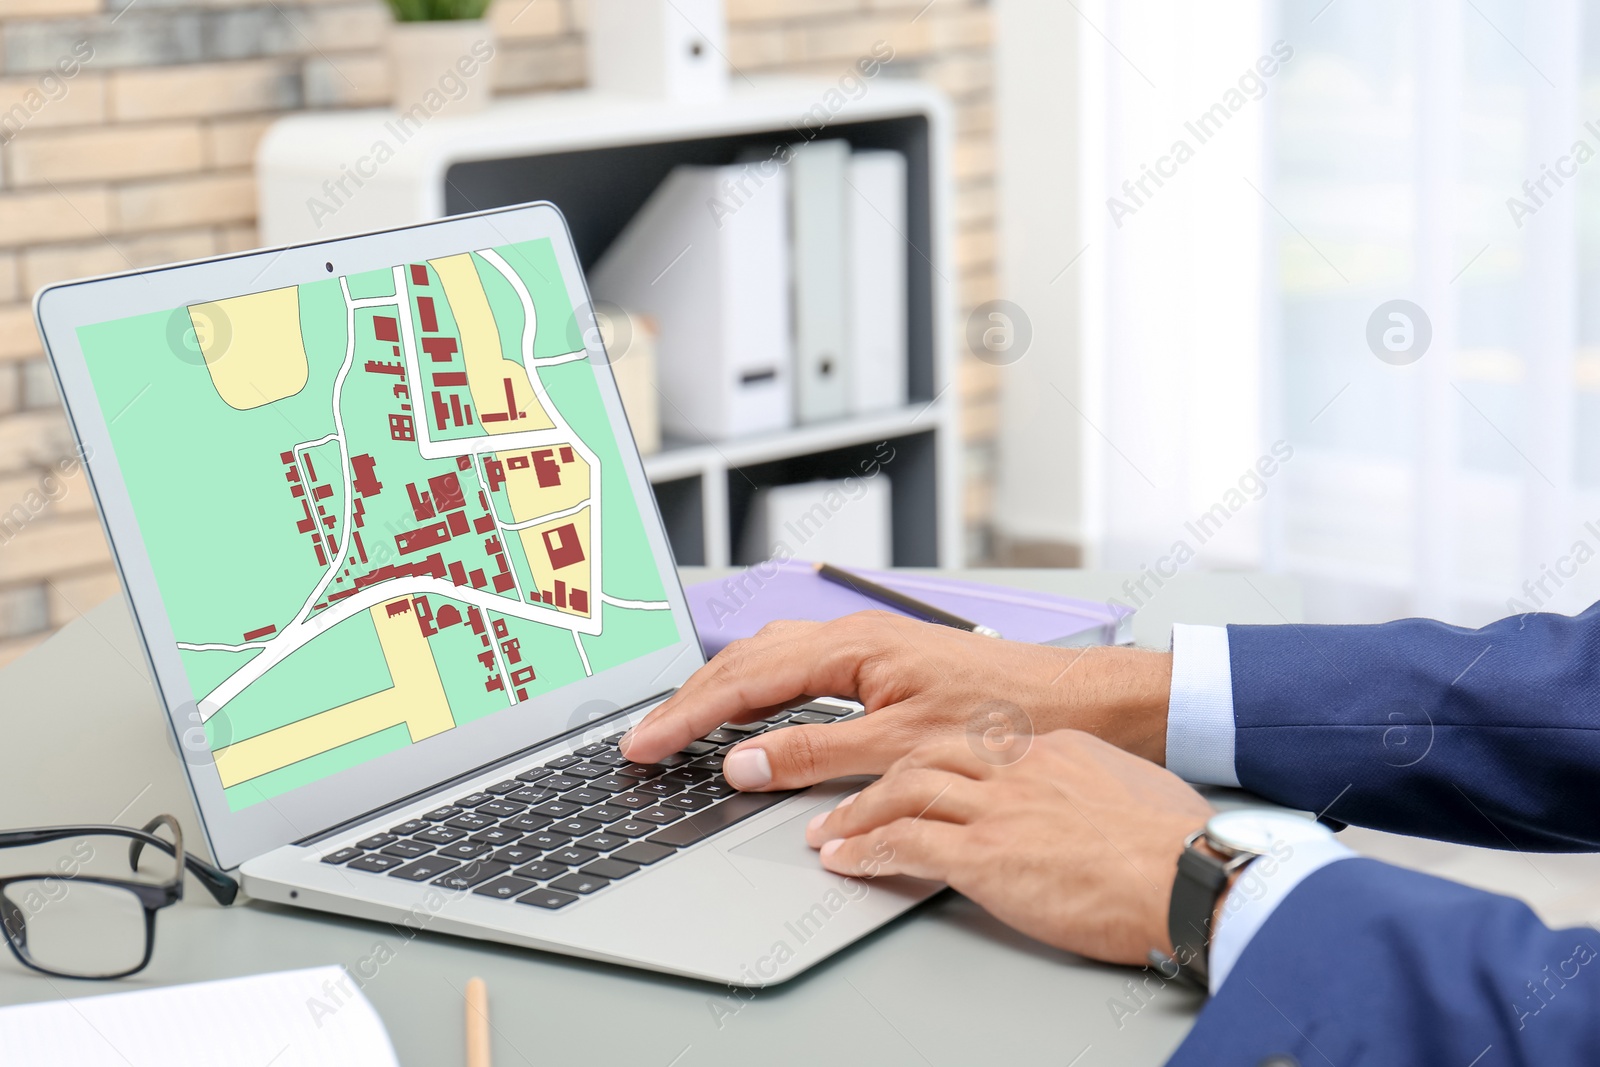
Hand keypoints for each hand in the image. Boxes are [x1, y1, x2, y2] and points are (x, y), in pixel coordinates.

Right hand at [620, 612, 1172, 789]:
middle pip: (745, 660)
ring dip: (722, 690)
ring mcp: (866, 644)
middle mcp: (851, 634)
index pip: (743, 681)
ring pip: (770, 658)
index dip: (686, 716)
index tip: (643, 744)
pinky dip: (760, 690)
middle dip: (689, 699)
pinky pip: (798, 667)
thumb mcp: (900, 747)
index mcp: (850, 647)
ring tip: (682, 724)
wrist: (1073, 703)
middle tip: (644, 739)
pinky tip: (753, 711)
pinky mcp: (882, 660)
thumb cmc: (1002, 717)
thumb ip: (814, 756)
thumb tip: (740, 765)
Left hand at [806, 730, 1213, 965]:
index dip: (931, 760)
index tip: (912, 775)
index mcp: (1050, 748)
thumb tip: (1082, 803)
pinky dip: (867, 852)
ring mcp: (997, 808)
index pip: (972, 744)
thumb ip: (1089, 786)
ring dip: (857, 816)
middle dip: (877, 778)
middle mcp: (1016, 768)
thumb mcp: (1129, 790)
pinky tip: (847, 862)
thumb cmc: (1176, 844)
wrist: (1190, 872)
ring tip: (831, 833)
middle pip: (924, 755)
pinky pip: (906, 844)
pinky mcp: (986, 855)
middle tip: (848, 798)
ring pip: (903, 792)